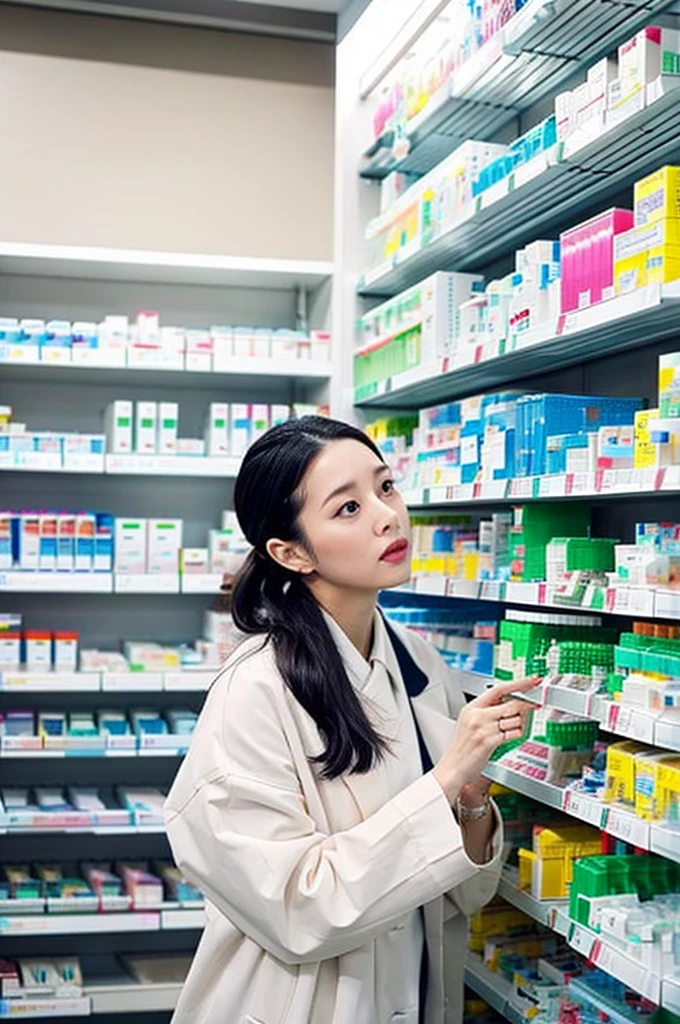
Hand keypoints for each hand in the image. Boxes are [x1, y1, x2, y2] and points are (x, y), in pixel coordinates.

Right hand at [433, 677, 537, 805]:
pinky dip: (516, 735)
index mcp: (472, 707)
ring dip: (519, 726)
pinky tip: (509, 738)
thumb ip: (488, 712)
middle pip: (511, 704)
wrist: (452, 768)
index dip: (519, 684)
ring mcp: (483, 728)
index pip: (499, 689)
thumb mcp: (470, 723)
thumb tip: (511, 704)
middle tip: (532, 708)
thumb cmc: (462, 748)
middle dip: (525, 708)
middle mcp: (477, 715)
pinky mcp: (489, 741)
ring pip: (515, 719)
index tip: (533, 681)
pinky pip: (513, 733)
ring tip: (509, 732)